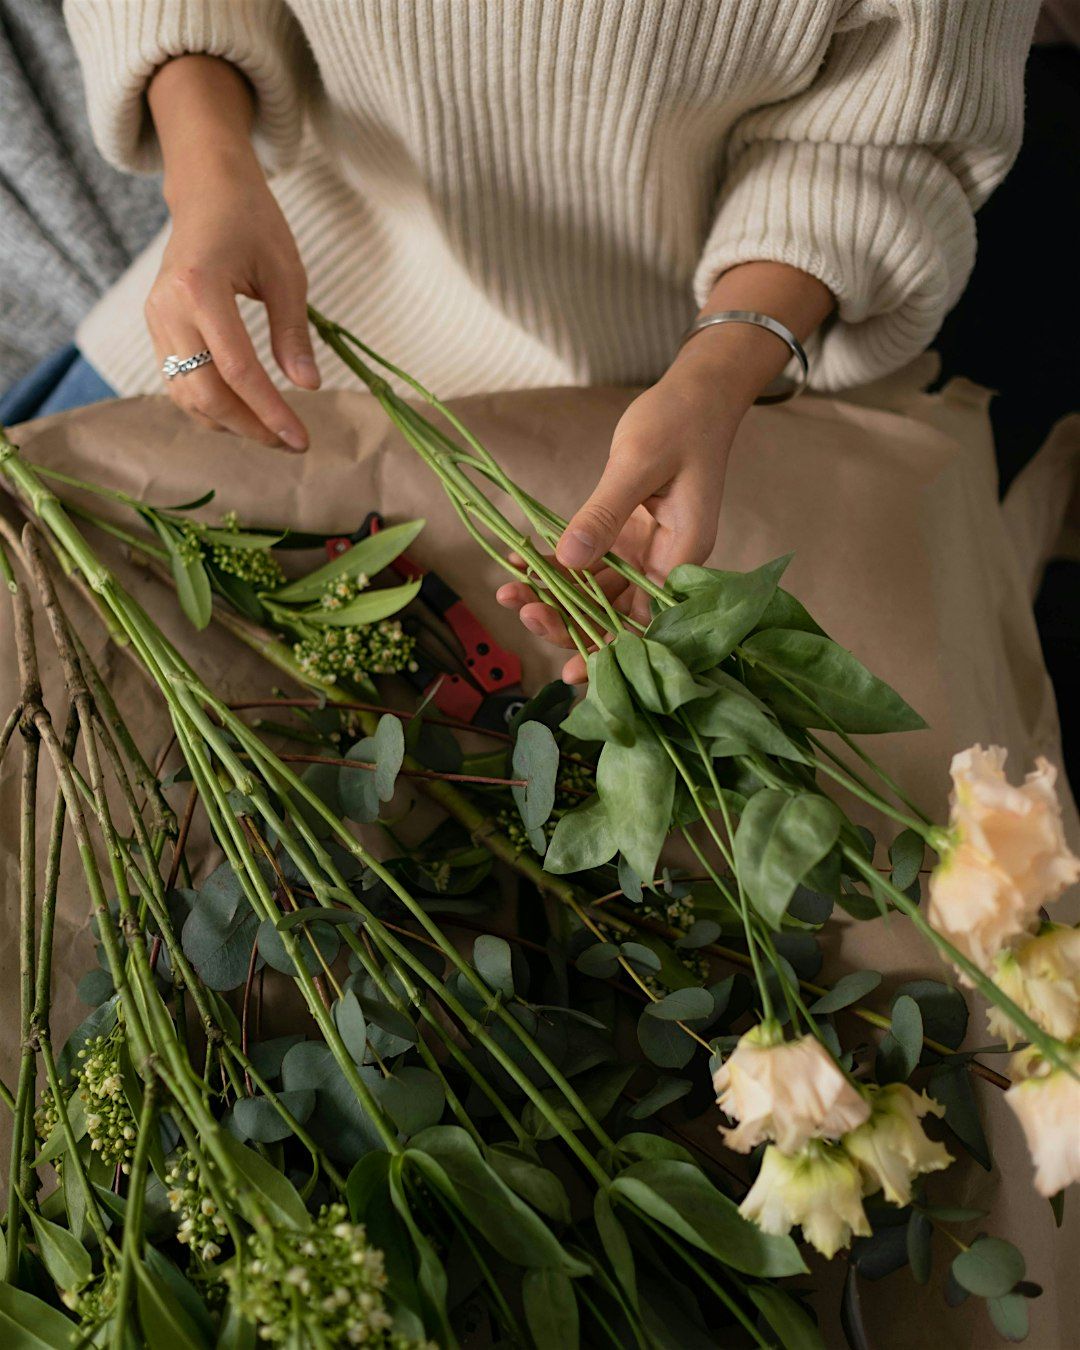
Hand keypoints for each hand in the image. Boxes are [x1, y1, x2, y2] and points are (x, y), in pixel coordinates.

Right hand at [144, 54, 316, 450]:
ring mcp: (155, 320)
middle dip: (251, 426)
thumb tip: (308, 387)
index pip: (237, 370)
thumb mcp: (286, 274)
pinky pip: (179, 383)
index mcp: (200, 287)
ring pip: (186, 396)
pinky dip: (211, 406)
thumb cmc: (252, 223)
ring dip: (230, 423)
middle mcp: (167, 308)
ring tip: (274, 431)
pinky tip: (247, 412)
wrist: (206, 192)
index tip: (302, 439)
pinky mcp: (155, 329)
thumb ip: (293, 333)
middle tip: (292, 443)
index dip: (270, 411)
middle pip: (205, 392)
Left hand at [496, 354, 742, 682]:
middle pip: (616, 613)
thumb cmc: (679, 421)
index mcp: (683, 554)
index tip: (570, 671)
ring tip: (508, 594)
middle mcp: (667, 562)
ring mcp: (647, 551)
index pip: (646, 620)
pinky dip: (557, 564)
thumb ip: (604, 514)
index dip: (609, 648)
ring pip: (597, 591)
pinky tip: (522, 563)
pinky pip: (590, 561)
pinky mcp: (630, 534)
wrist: (699, 391)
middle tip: (522, 611)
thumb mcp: (637, 464)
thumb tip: (568, 560)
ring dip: (554, 595)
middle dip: (569, 621)